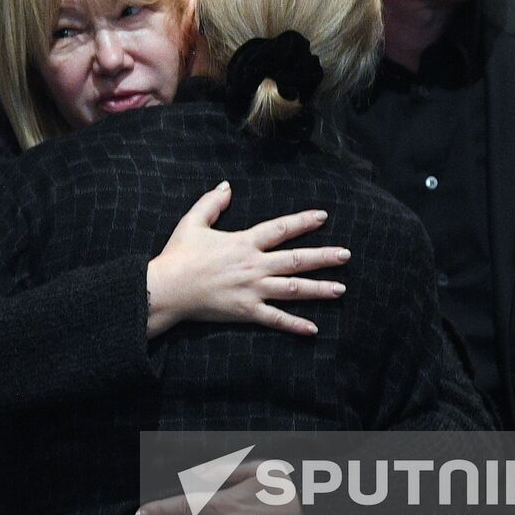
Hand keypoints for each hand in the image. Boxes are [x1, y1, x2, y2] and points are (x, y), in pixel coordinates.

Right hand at [145, 181, 347, 338]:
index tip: (323, 217)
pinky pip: (275, 319)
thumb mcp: (192, 222)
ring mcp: (253, 289)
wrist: (167, 288)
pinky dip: (295, 325)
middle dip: (324, 257)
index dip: (303, 222)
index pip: (281, 229)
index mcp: (244, 242)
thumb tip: (227, 186)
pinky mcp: (246, 311)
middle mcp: (254, 265)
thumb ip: (211, 203)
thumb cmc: (178, 255)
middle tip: (347, 256)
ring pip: (293, 289)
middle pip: (296, 260)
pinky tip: (313, 329)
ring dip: (319, 289)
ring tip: (341, 289)